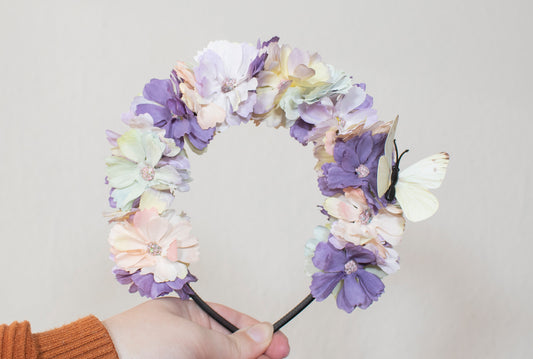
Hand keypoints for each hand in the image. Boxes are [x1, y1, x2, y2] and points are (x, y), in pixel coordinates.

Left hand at [103, 297, 289, 358]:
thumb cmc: (136, 343)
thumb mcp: (190, 338)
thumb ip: (229, 342)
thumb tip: (264, 334)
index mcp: (188, 316)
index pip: (230, 322)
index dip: (256, 332)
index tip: (279, 344)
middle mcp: (188, 338)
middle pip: (232, 346)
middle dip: (256, 353)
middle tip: (278, 357)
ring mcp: (185, 357)